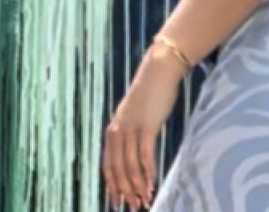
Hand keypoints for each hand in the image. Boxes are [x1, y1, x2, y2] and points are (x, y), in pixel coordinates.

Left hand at [102, 47, 185, 209]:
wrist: (160, 70)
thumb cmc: (151, 90)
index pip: (107, 165)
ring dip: (138, 185)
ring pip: (131, 166)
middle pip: (118, 169)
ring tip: (144, 199)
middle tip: (132, 205)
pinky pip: (145, 156)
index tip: (117, 200)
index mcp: (113, 130)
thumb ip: (130, 131)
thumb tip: (133, 150)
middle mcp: (118, 132)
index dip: (112, 185)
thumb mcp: (134, 113)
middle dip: (125, 190)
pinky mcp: (148, 127)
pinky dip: (148, 173)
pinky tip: (152, 183)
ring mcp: (132, 129)